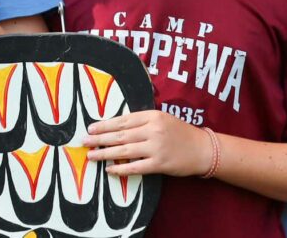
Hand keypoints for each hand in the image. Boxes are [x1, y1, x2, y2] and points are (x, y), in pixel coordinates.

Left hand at [84, 110, 208, 176]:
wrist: (202, 149)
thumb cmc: (179, 133)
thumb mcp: (162, 119)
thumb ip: (142, 121)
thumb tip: (115, 127)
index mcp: (152, 116)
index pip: (123, 120)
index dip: (105, 125)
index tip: (91, 127)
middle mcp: (153, 130)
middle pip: (120, 135)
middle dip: (99, 138)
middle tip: (84, 141)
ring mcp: (156, 148)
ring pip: (124, 151)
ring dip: (105, 153)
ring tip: (91, 155)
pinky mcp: (159, 164)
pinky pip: (135, 167)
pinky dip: (120, 169)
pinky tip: (109, 170)